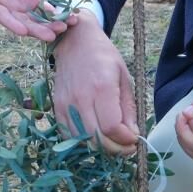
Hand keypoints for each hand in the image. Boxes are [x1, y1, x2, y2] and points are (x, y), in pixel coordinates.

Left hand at [0, 0, 62, 41]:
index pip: (47, 9)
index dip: (60, 15)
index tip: (73, 19)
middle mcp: (18, 4)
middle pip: (36, 20)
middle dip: (50, 27)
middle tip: (63, 29)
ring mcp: (4, 5)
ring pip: (21, 22)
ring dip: (34, 30)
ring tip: (49, 36)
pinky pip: (2, 16)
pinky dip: (11, 23)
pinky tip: (23, 30)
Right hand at [50, 15, 138, 154]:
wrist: (75, 42)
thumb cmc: (104, 57)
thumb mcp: (124, 77)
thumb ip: (128, 108)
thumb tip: (132, 135)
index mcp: (102, 87)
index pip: (112, 127)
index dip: (125, 140)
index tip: (134, 140)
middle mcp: (81, 98)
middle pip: (97, 138)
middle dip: (115, 149)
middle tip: (127, 148)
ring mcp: (66, 104)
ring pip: (82, 140)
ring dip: (100, 148)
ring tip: (113, 143)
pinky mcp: (57, 107)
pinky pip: (68, 135)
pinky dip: (83, 142)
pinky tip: (96, 136)